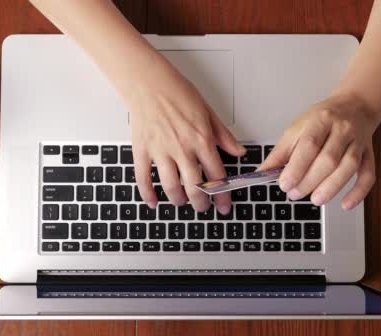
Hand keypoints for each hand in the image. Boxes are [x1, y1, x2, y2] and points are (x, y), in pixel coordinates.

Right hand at [127, 64, 244, 212]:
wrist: (149, 82)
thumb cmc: (177, 92)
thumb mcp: (208, 112)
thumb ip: (223, 135)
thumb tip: (239, 152)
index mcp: (201, 140)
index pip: (216, 176)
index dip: (222, 195)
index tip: (223, 205)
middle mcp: (182, 149)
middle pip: (195, 187)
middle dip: (201, 203)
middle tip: (203, 207)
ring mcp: (161, 151)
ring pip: (171, 187)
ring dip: (178, 200)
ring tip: (182, 202)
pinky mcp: (142, 151)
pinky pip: (143, 178)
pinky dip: (148, 194)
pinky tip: (153, 202)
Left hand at [260, 92, 380, 209]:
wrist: (355, 105)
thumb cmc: (322, 119)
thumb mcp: (297, 128)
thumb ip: (280, 152)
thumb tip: (262, 173)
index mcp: (320, 120)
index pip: (309, 145)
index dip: (297, 167)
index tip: (284, 184)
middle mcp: (342, 130)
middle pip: (328, 159)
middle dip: (310, 181)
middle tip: (294, 194)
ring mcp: (358, 142)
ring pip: (349, 167)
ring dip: (331, 187)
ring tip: (315, 200)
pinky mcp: (369, 154)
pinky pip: (368, 174)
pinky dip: (358, 192)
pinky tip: (346, 205)